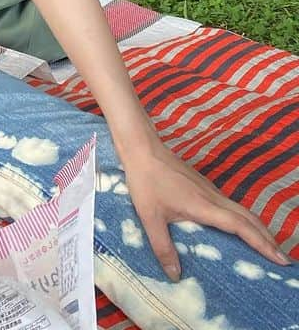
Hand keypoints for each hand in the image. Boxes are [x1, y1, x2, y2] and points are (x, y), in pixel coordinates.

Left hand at [122, 140, 291, 279]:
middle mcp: (213, 197)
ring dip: (258, 228)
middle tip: (281, 259)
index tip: (278, 258)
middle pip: (249, 218)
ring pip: (242, 210)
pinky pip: (231, 205)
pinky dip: (245, 219)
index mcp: (204, 206)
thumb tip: (175, 275)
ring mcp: (210, 190)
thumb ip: (162, 246)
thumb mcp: (150, 216)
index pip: (241, 226)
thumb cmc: (146, 181)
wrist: (142, 148)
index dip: (261, 243)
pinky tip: (240, 229)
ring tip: (268, 247)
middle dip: (268, 238)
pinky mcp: (204, 186)